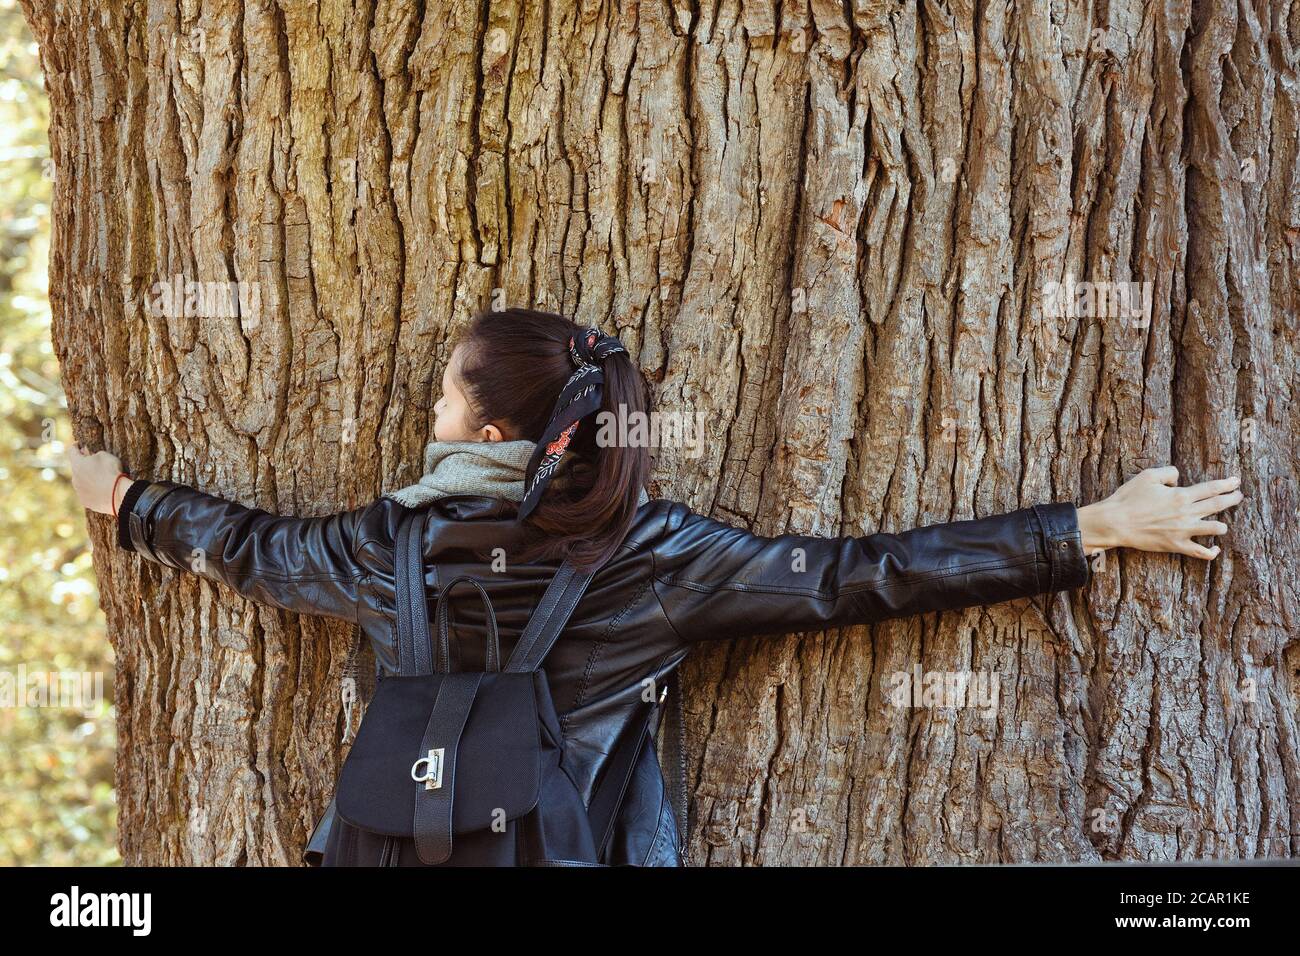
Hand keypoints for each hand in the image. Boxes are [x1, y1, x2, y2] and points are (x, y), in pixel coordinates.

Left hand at [69, 442, 130, 515]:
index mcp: (77, 464)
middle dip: (83, 465)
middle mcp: (74, 478)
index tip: (78, 445)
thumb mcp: (105, 456)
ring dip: (87, 479)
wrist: (118, 494)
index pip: (72, 451)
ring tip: (101, 479)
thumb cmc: (112, 472)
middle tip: (94, 464)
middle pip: (76, 468)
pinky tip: (102, 490)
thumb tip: (89, 456)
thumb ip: (94, 454)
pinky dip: (92, 490)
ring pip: (81, 482)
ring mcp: (79, 491)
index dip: (75, 446)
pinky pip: (87, 493)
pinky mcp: (85, 501)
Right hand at [1077, 466, 1242, 560]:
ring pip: (1216, 528)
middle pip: (1218, 505)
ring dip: (1223, 525)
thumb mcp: (1147, 476)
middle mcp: (1186, 513)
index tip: (1236, 482)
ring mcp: (1183, 531)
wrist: (1115, 523)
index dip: (1227, 484)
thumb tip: (1179, 478)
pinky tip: (1216, 548)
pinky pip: (1200, 552)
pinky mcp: (1176, 545)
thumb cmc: (1128, 498)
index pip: (1212, 488)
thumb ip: (1168, 473)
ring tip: (1224, 523)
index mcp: (1181, 495)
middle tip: (1239, 496)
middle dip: (1232, 499)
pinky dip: (1211, 551)